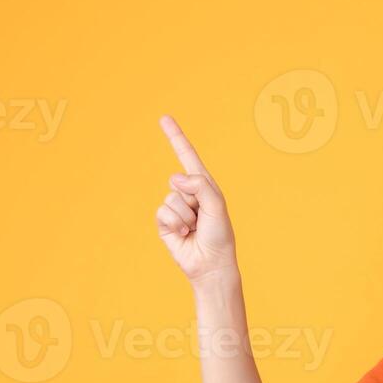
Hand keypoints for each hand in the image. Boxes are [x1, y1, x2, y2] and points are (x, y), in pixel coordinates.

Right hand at [155, 114, 239, 284]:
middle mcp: (188, 194)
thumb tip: (174, 178)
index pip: (187, 157)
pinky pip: (162, 212)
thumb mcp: (217, 205)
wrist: (211, 264)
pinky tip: (184, 233)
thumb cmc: (220, 236)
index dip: (175, 137)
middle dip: (192, 199)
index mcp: (204, 185)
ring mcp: (176, 208)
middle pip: (178, 180)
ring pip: (170, 198)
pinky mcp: (165, 223)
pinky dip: (175, 223)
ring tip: (195, 228)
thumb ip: (199, 185)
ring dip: (185, 215)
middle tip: (202, 217)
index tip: (164, 118)